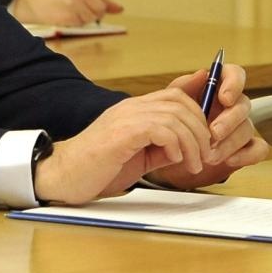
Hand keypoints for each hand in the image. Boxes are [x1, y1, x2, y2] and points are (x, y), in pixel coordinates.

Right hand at [10, 0, 122, 26]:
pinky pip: (82, 23)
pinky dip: (77, 23)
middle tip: (80, 10)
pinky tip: (67, 16)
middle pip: (101, 7)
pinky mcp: (68, 14)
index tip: (88, 4)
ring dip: (85, 19)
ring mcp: (73, 2)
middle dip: (94, 13)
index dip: (99, 4)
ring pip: (93, 17)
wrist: (31, 2)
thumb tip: (120, 8)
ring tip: (72, 12)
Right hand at [32, 87, 213, 204]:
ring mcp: (125, 117)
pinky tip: (175, 161)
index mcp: (133, 110)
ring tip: (193, 165)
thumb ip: (160, 148)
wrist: (64, 176)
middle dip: (201, 130)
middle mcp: (130, 107)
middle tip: (205, 156)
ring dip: (193, 143)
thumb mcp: (138, 157)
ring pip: (175, 116)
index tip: (207, 141)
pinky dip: (176, 145)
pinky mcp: (122, 132)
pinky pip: (161, 129)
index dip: (199, 114)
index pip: (175, 96)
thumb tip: (188, 147)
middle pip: (180, 102)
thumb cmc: (96, 169)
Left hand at [144, 63, 268, 188]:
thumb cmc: (171, 124)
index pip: (235, 74)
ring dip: (229, 143)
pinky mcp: (246, 147)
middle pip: (243, 104)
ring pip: (247, 128)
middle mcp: (231, 105)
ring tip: (208, 154)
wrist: (170, 154)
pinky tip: (229, 160)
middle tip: (213, 133)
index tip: (224, 98)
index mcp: (214, 88)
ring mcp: (240, 127)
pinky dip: (246, 155)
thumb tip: (202, 73)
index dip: (234, 83)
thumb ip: (183, 87)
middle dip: (229, 120)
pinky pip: (259, 149)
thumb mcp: (169, 104)